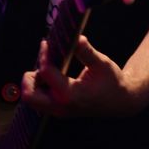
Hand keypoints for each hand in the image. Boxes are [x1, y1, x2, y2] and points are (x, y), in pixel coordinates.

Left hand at [21, 37, 139, 118]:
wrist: (120, 102)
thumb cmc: (112, 81)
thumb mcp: (102, 64)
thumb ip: (87, 52)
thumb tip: (77, 37)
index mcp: (71, 95)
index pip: (45, 73)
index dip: (43, 55)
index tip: (47, 43)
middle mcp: (61, 106)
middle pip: (28, 94)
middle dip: (30, 76)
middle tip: (44, 62)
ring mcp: (58, 111)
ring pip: (30, 98)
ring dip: (34, 81)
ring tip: (51, 67)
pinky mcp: (57, 110)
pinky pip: (38, 100)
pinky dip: (38, 86)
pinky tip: (53, 74)